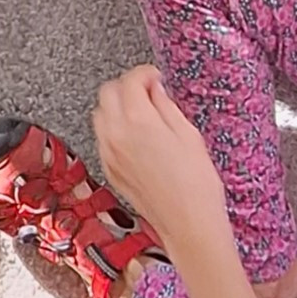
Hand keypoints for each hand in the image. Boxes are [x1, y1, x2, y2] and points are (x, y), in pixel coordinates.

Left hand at [90, 64, 231, 253]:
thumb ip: (166, 106)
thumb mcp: (188, 134)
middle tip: (149, 92)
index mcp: (138, 120)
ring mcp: (109, 153)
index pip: (129, 81)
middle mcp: (116, 134)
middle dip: (127, 87)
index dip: (144, 74)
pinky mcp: (109, 169)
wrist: (188, 223)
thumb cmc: (196, 183)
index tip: (155, 77)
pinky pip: (103, 138)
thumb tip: (155, 90)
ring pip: (100, 114)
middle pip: (107, 93)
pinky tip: (135, 137)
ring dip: (116, 107)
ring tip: (142, 114)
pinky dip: (114, 129)